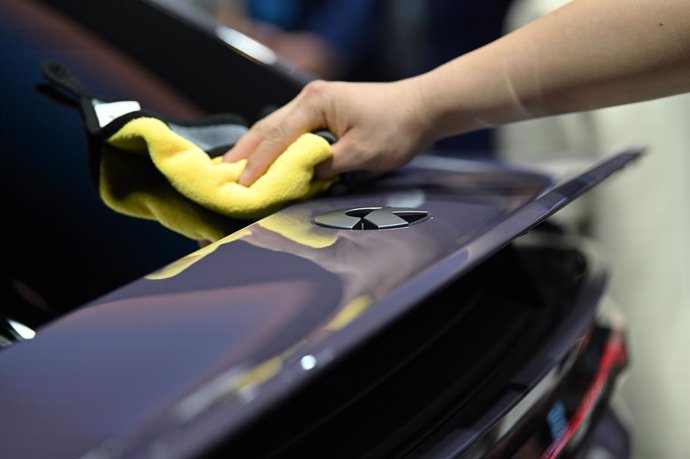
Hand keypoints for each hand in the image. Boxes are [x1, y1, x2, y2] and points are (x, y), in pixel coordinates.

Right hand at [224, 78, 432, 185]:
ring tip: (232, 168)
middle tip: (219, 175)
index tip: (240, 186)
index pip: (277, 138)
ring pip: (275, 128)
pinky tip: (263, 159)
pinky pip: (290, 130)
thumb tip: (297, 178)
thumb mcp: (361, 154)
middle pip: (267, 128)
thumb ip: (325, 166)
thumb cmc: (397, 127)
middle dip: (243, 153)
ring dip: (254, 149)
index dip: (257, 165)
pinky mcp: (324, 112)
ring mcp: (316, 103)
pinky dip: (273, 146)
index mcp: (316, 103)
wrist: (423, 107)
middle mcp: (310, 98)